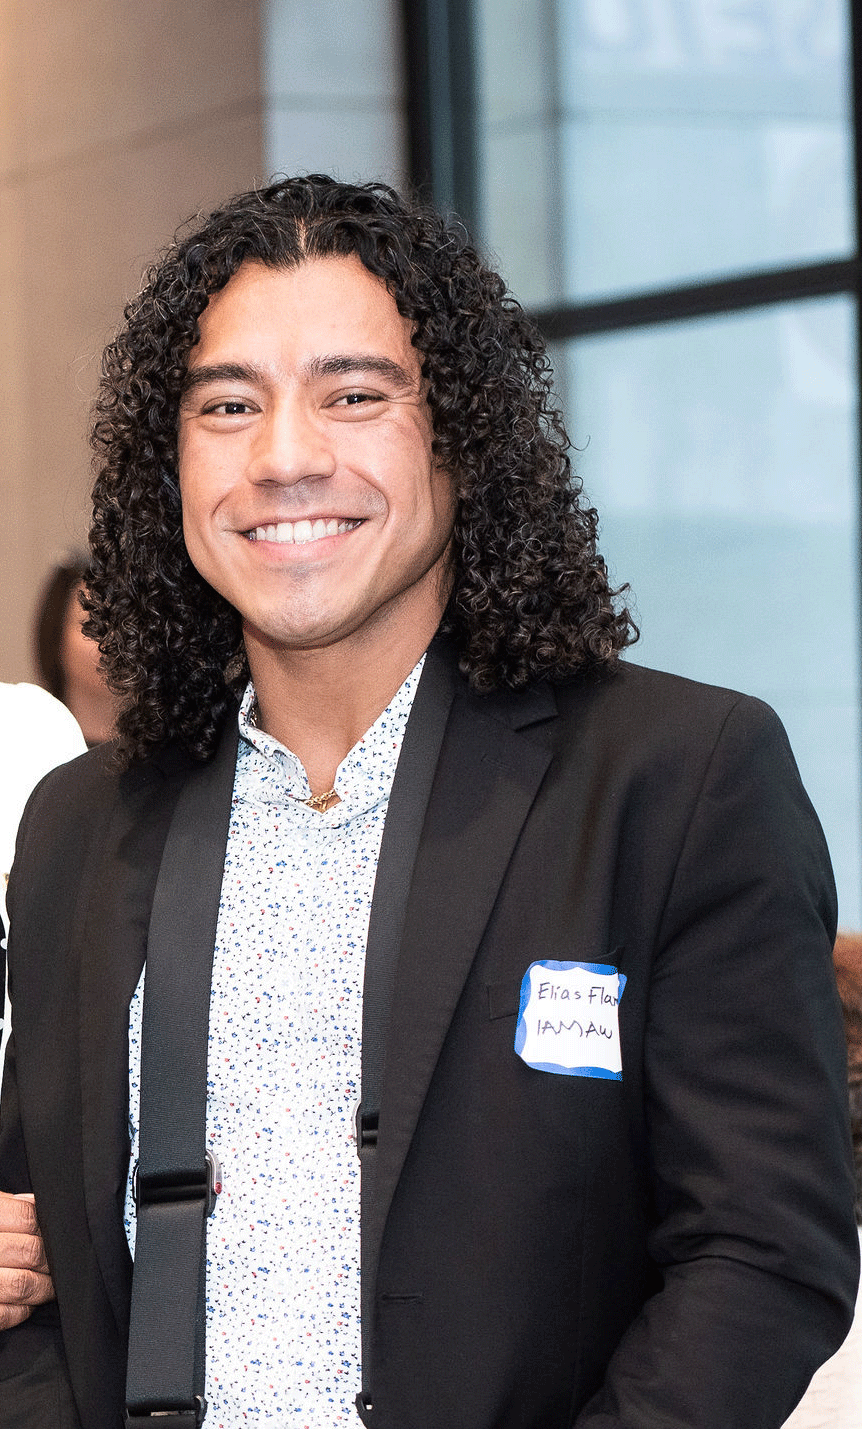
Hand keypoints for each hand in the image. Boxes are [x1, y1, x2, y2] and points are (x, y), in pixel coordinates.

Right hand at [0, 1191, 54, 1328]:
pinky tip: (24, 1305)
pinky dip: (21, 1312)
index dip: (48, 1227)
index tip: (58, 1233)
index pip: (29, 1218)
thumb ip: (3, 1206)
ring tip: (50, 1286)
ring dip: (43, 1288)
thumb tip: (34, 1204)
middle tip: (61, 1262)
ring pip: (22, 1285)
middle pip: (31, 1251)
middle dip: (51, 1259)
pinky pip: (4, 1315)